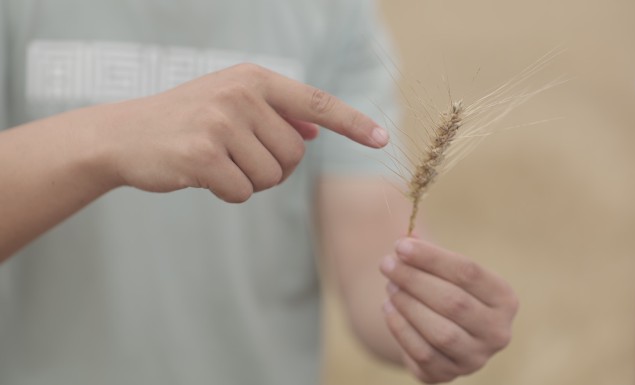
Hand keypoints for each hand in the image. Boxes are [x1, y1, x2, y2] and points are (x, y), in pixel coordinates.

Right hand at [94, 63, 387, 201]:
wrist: (126, 135)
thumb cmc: (187, 121)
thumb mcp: (232, 104)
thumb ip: (275, 114)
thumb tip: (315, 130)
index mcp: (254, 79)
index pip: (316, 102)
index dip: (352, 122)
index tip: (382, 139)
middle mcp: (241, 94)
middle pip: (295, 154)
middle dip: (274, 167)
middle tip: (239, 157)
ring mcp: (220, 122)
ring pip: (271, 176)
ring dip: (250, 180)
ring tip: (218, 162)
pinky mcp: (202, 154)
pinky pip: (243, 191)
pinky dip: (228, 192)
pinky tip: (202, 175)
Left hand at [380, 237, 517, 382]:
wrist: (438, 329)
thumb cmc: (444, 289)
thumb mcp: (442, 270)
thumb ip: (426, 253)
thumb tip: (407, 238)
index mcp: (504, 298)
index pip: (468, 272)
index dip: (432, 258)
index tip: (401, 245)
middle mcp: (497, 332)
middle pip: (454, 302)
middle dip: (415, 279)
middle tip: (387, 264)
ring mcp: (475, 358)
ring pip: (440, 332)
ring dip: (408, 305)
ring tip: (389, 285)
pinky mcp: (448, 375)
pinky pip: (423, 353)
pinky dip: (401, 328)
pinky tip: (388, 307)